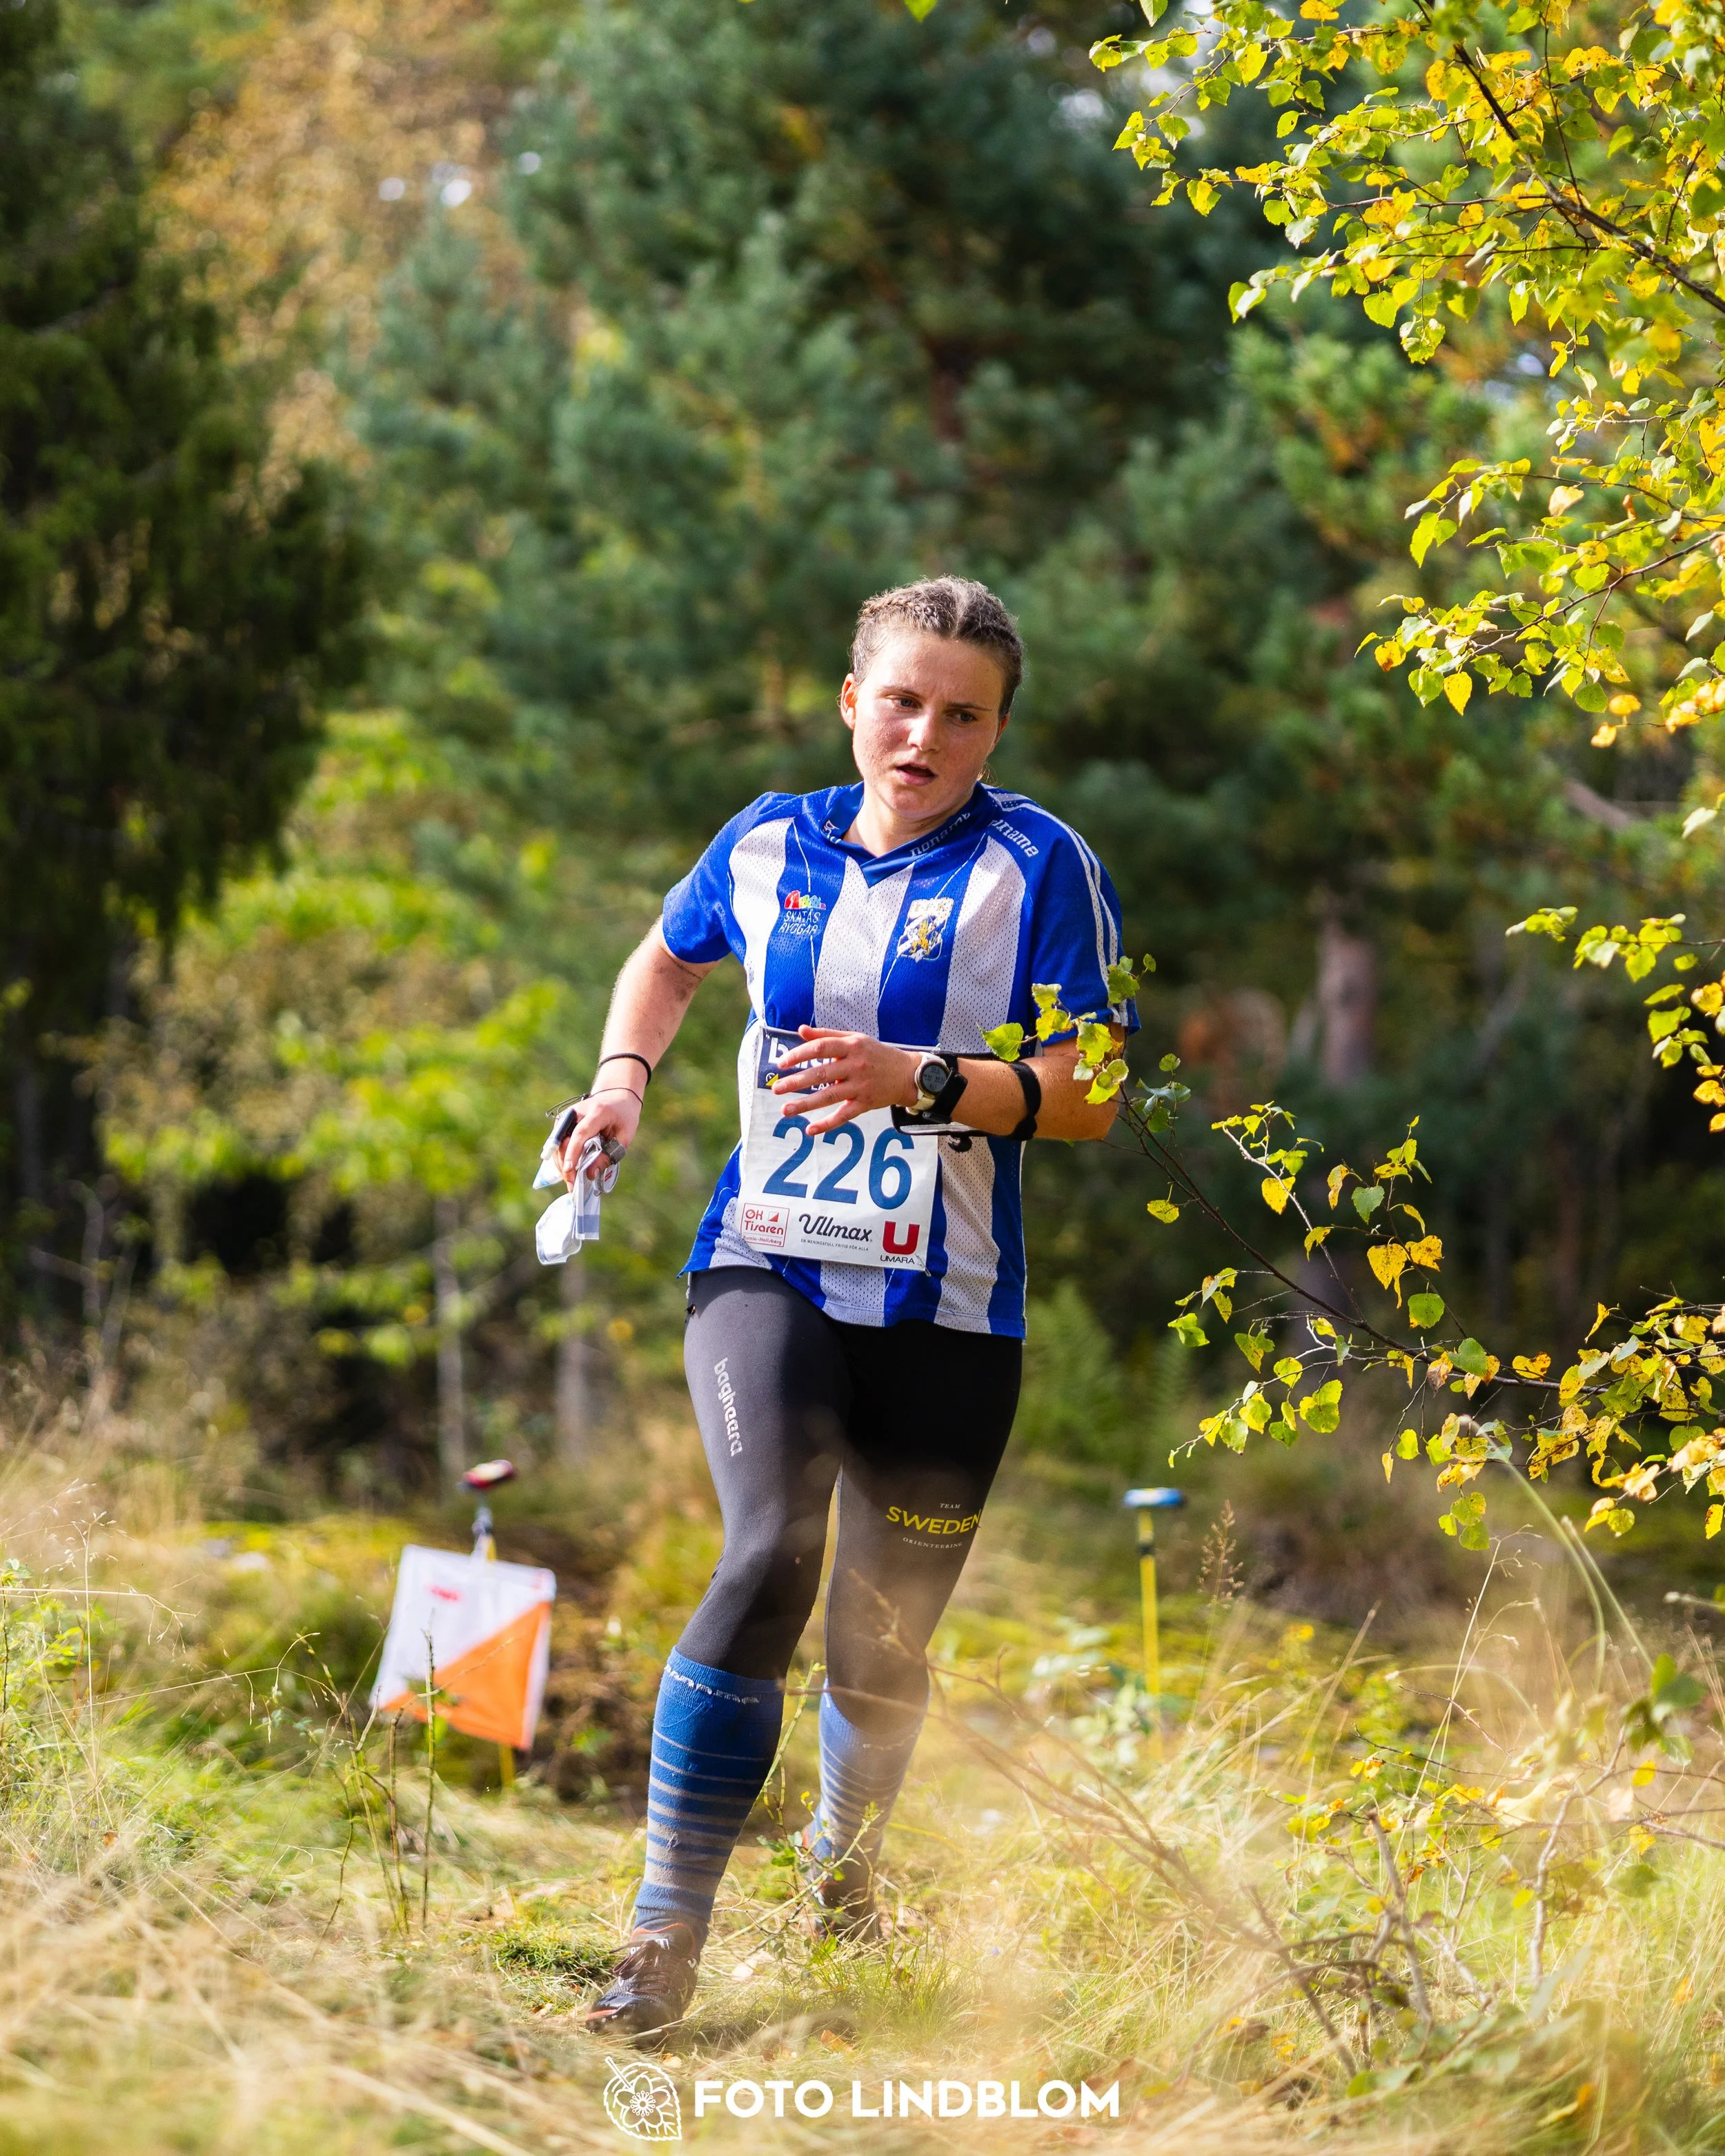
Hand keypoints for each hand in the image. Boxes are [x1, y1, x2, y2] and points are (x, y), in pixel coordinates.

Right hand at [556, 1086, 642, 1187]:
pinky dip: (563, 1157)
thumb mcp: (624, 1136)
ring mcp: (567, 1116)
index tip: (570, 1170)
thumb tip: (589, 1175)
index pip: (581, 1133)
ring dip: (562, 1163)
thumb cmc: (623, 1115)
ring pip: (557, 1143)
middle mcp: (577, 1112)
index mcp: (597, 1112)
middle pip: (564, 1140)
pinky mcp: (562, 1122)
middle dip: (565, 1165)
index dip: (573, 1152)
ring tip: (571, 1182)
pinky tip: (569, 1171)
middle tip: (572, 1186)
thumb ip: (608, 1154)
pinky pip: (558, 1142)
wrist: (616, 1095)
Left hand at [769, 1027, 919, 1135]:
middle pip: (821, 1074)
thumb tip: (800, 1030)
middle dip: (796, 1082)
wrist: (907, 1074)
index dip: (799, 1055)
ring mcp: (860, 1086)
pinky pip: (844, 1116)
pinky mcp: (865, 1104)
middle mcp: (855, 1066)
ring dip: (805, 1105)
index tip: (781, 1063)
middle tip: (776, 1089)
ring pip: (829, 1097)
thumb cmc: (875, 1054)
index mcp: (851, 1046)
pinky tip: (810, 1130)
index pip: (820, 1048)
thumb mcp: (854, 1038)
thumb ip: (826, 1035)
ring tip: (785, 1110)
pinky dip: (827, 1124)